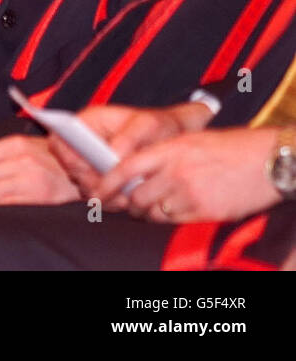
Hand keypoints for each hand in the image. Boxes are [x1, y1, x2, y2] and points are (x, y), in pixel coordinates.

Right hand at [49, 102, 211, 194]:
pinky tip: (125, 201)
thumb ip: (128, 138)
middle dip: (88, 181)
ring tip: (123, 199)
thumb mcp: (147, 125)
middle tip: (109, 191)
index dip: (67, 157)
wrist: (171, 138)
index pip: (59, 140)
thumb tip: (112, 156)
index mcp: (86, 123)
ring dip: (99, 194)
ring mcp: (91, 162)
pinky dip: (109, 200)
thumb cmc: (157, 126)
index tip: (87, 168)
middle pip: (70, 168)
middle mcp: (82, 144)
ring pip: (82, 184)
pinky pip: (97, 193)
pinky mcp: (101, 178)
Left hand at [95, 127, 282, 222]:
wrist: (265, 160)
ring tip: (152, 207)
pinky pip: (174, 220)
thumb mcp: (188, 141)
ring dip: (148, 212)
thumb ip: (161, 154)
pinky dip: (169, 218)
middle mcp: (175, 172)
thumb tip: (133, 170)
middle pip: (135, 196)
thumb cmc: (228, 147)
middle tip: (128, 203)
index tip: (97, 194)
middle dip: (128, 203)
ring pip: (153, 212)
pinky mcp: (204, 211)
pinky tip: (176, 209)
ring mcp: (190, 193)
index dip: (106, 184)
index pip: (125, 168)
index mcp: (168, 149)